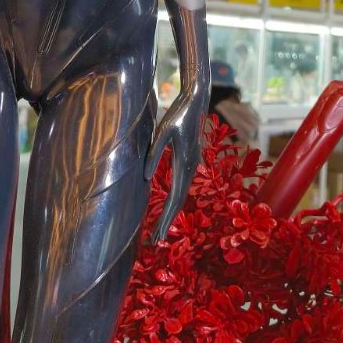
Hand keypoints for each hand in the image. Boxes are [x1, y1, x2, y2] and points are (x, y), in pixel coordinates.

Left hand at [144, 82, 207, 242]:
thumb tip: (145, 177)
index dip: (165, 219)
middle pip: (179, 202)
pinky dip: (175, 201)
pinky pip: (182, 187)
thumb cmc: (178, 112)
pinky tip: (169, 207)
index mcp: (184, 163)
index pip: (174, 199)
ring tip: (160, 230)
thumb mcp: (163, 130)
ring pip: (182, 196)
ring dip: (171, 214)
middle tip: (155, 242)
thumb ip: (154, 153)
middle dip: (167, 223)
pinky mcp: (191, 161)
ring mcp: (193, 165)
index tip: (157, 236)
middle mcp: (192, 168)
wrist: (196, 100)